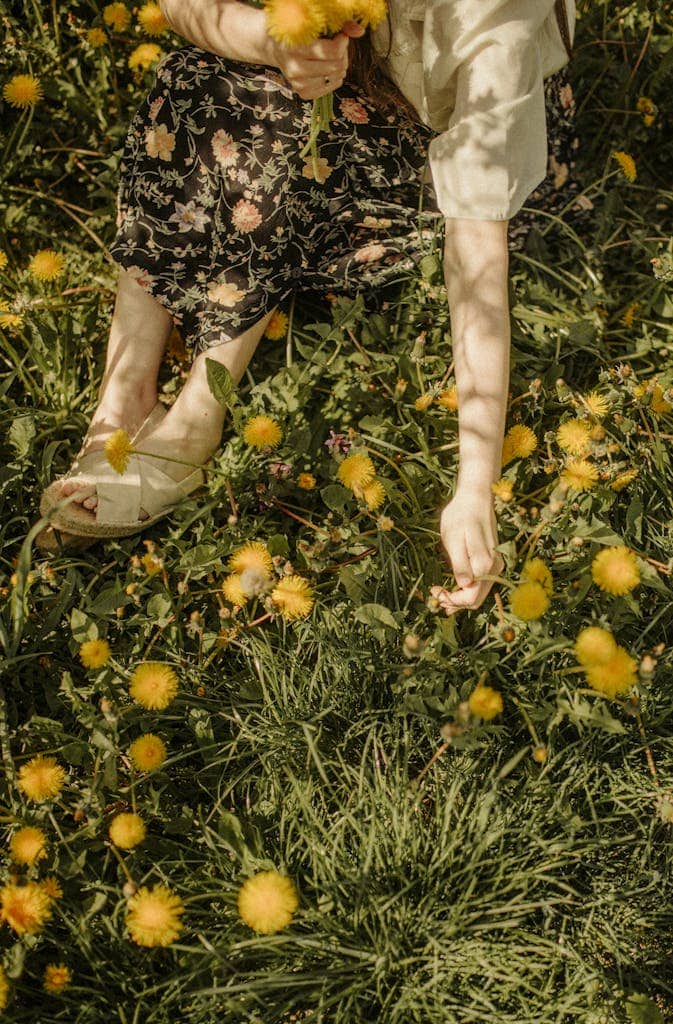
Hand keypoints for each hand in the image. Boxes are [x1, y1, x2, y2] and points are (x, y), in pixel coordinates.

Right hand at [273, 20, 364, 99]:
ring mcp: (298, 83)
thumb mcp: (313, 22)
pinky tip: (327, 67)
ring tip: (331, 56)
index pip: (332, 52)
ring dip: (340, 65)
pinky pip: (331, 86)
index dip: (343, 42)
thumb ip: (339, 24)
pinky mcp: (303, 93)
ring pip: (336, 77)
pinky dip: (334, 76)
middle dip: (343, 54)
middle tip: (338, 45)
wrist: (272, 45)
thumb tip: (360, 31)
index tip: (340, 35)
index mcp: (295, 47)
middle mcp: (295, 68)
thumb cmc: (296, 29)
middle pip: (336, 66)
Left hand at [431, 489, 504, 615]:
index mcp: (484, 564)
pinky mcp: (493, 562)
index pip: (470, 596)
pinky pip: (481, 584)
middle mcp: (494, 568)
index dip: (451, 600)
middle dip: (455, 602)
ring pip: (479, 593)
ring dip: (460, 598)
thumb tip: (464, 584)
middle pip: (476, 599)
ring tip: (441, 594)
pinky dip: (467, 590)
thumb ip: (460, 562)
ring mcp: (495, 566)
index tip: (434, 591)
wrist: (475, 498)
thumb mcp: (454, 538)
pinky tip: (454, 589)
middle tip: (435, 596)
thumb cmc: (461, 515)